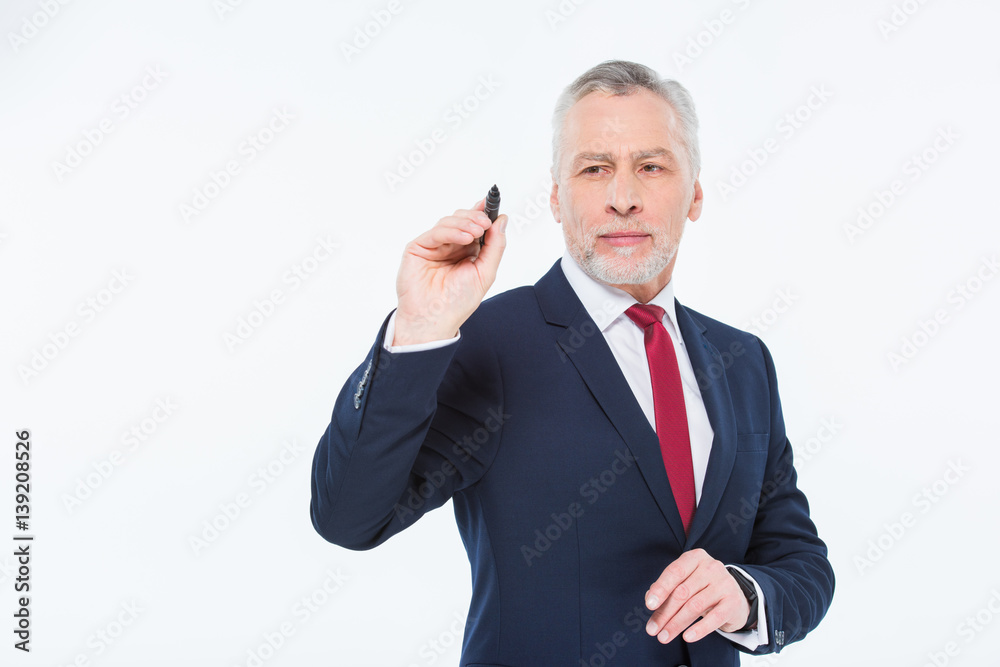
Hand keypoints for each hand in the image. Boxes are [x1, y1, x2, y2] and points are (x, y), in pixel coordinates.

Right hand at [393, 198, 506, 345]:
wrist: (434, 319)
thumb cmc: (458, 302)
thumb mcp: (485, 272)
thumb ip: (495, 246)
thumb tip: (502, 220)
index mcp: (467, 251)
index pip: (475, 225)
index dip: (484, 213)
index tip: (493, 204)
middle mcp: (451, 246)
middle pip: (463, 219)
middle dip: (475, 217)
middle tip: (485, 222)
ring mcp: (434, 246)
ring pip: (449, 221)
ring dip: (465, 223)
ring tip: (476, 232)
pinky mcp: (418, 247)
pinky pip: (436, 232)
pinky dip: (451, 231)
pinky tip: (464, 237)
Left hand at [643, 548, 750, 643]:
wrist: (734, 597)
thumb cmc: (702, 588)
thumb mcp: (685, 582)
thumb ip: (666, 588)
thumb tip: (650, 599)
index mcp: (695, 557)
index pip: (674, 572)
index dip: (660, 589)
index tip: (649, 605)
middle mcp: (711, 567)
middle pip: (682, 592)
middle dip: (665, 613)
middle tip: (652, 629)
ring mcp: (724, 583)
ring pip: (695, 606)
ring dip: (676, 624)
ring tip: (663, 637)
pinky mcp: (733, 601)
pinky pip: (714, 618)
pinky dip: (699, 629)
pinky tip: (687, 637)